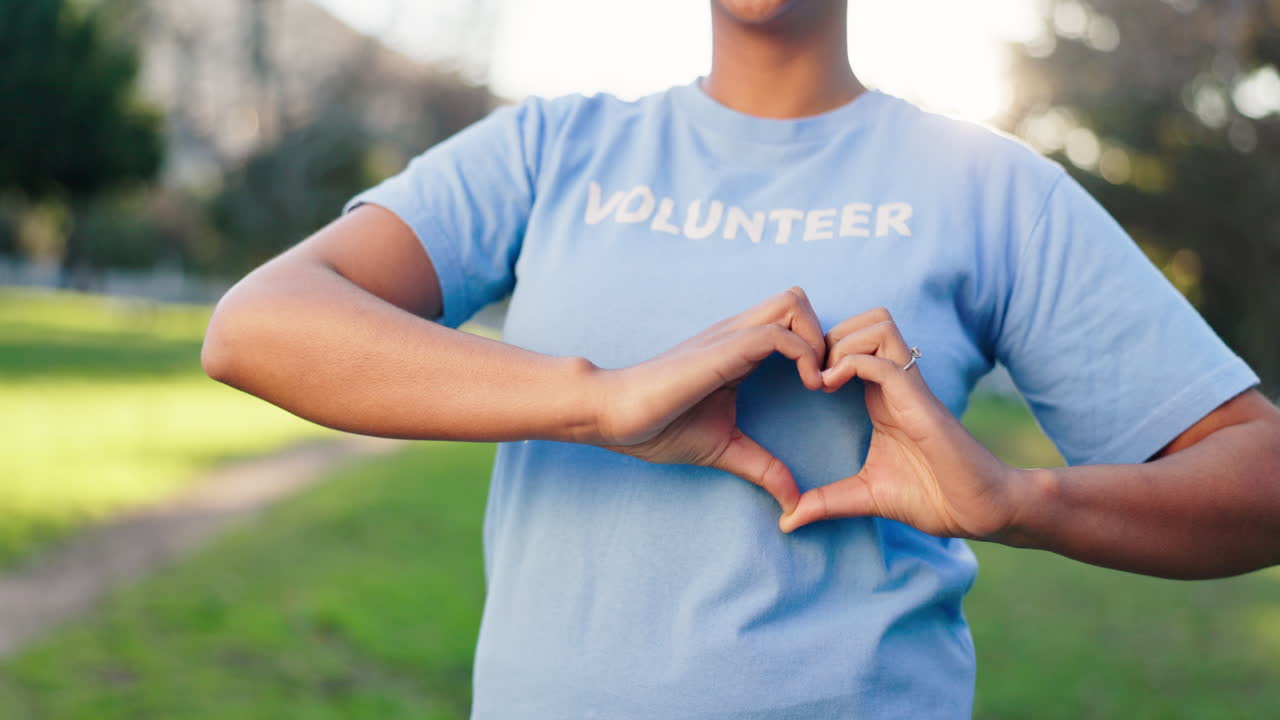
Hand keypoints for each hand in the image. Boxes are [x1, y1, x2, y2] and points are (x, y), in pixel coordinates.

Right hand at [594, 288, 825, 513]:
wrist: (612, 416)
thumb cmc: (657, 427)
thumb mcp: (724, 448)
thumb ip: (762, 468)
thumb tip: (793, 502)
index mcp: (739, 350)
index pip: (793, 320)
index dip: (819, 348)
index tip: (824, 389)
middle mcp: (738, 334)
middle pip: (798, 299)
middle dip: (825, 335)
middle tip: (827, 380)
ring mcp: (730, 337)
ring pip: (794, 303)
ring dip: (818, 340)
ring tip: (817, 383)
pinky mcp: (722, 350)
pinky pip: (778, 333)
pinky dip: (804, 354)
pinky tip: (806, 387)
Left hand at [779, 307, 1024, 538]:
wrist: (981, 510)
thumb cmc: (934, 498)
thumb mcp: (865, 497)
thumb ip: (826, 502)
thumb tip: (787, 522)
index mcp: (883, 396)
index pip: (856, 341)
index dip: (823, 348)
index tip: (801, 380)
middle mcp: (897, 383)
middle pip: (867, 320)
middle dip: (829, 334)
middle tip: (809, 372)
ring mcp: (910, 388)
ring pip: (877, 326)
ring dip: (841, 343)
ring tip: (821, 378)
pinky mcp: (919, 401)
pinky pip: (882, 361)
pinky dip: (850, 363)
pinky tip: (829, 387)